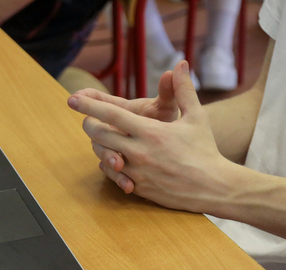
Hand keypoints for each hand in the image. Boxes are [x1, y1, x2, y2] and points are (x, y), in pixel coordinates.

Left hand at [67, 60, 229, 212]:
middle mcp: (139, 153)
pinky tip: (113, 158)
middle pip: (99, 136)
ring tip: (100, 139)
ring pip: (103, 157)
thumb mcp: (196, 117)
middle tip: (87, 120)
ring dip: (98, 147)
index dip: (88, 105)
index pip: (110, 115)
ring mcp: (137, 173)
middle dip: (89, 125)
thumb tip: (180, 64)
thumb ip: (184, 90)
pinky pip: (113, 176)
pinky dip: (109, 166)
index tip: (72, 99)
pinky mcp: (139, 188)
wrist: (213, 187)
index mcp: (149, 132)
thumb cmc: (205, 150)